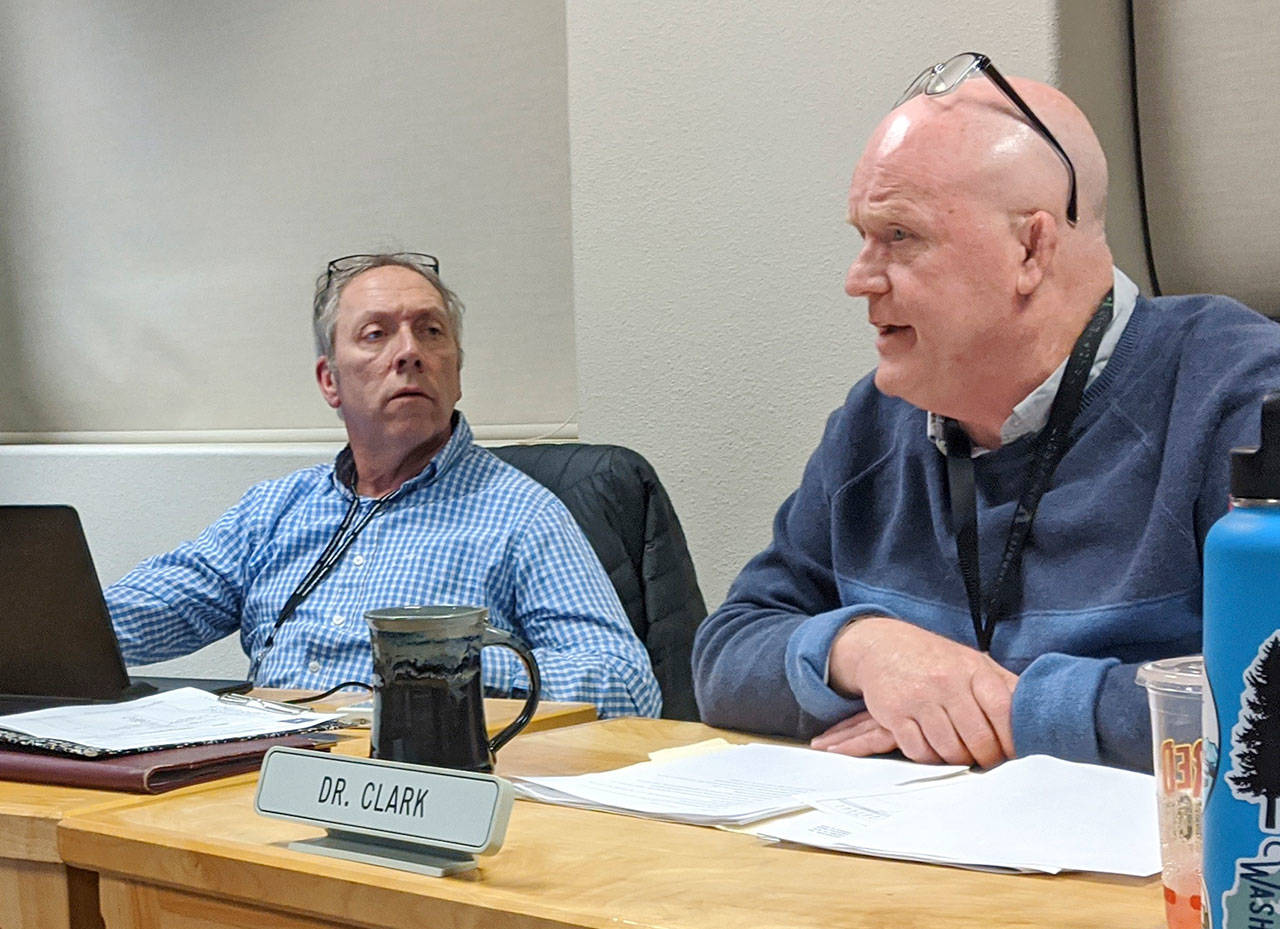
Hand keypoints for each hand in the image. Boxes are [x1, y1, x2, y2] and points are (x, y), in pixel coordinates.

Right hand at [815, 617, 1017, 767]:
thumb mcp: (972, 662)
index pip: (1004, 710)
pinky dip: (928, 757)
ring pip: (949, 750)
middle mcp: (946, 681)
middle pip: (978, 738)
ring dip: (957, 760)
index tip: (1012, 752)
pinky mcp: (894, 712)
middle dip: (986, 758)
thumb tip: (1038, 713)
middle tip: (986, 761)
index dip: (1012, 739)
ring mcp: (919, 697)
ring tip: (959, 754)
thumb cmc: (933, 659)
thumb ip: (1004, 685)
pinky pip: (918, 751)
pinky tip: (932, 747)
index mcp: (972, 669)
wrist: (881, 645)